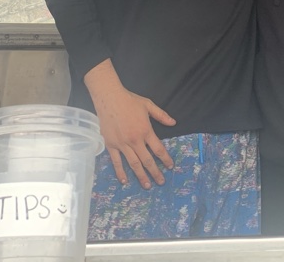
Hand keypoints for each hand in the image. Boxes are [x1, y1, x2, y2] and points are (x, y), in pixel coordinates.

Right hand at [85, 60, 175, 188]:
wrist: (109, 98)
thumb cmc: (129, 100)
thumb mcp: (148, 105)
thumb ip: (161, 115)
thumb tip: (174, 123)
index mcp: (146, 131)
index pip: (158, 149)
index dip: (165, 159)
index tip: (170, 166)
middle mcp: (135, 140)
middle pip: (147, 160)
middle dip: (155, 173)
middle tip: (161, 182)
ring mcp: (122, 144)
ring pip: (133, 164)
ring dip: (141, 176)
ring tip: (147, 186)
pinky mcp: (111, 145)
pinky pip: (116, 161)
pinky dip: (120, 172)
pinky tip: (124, 181)